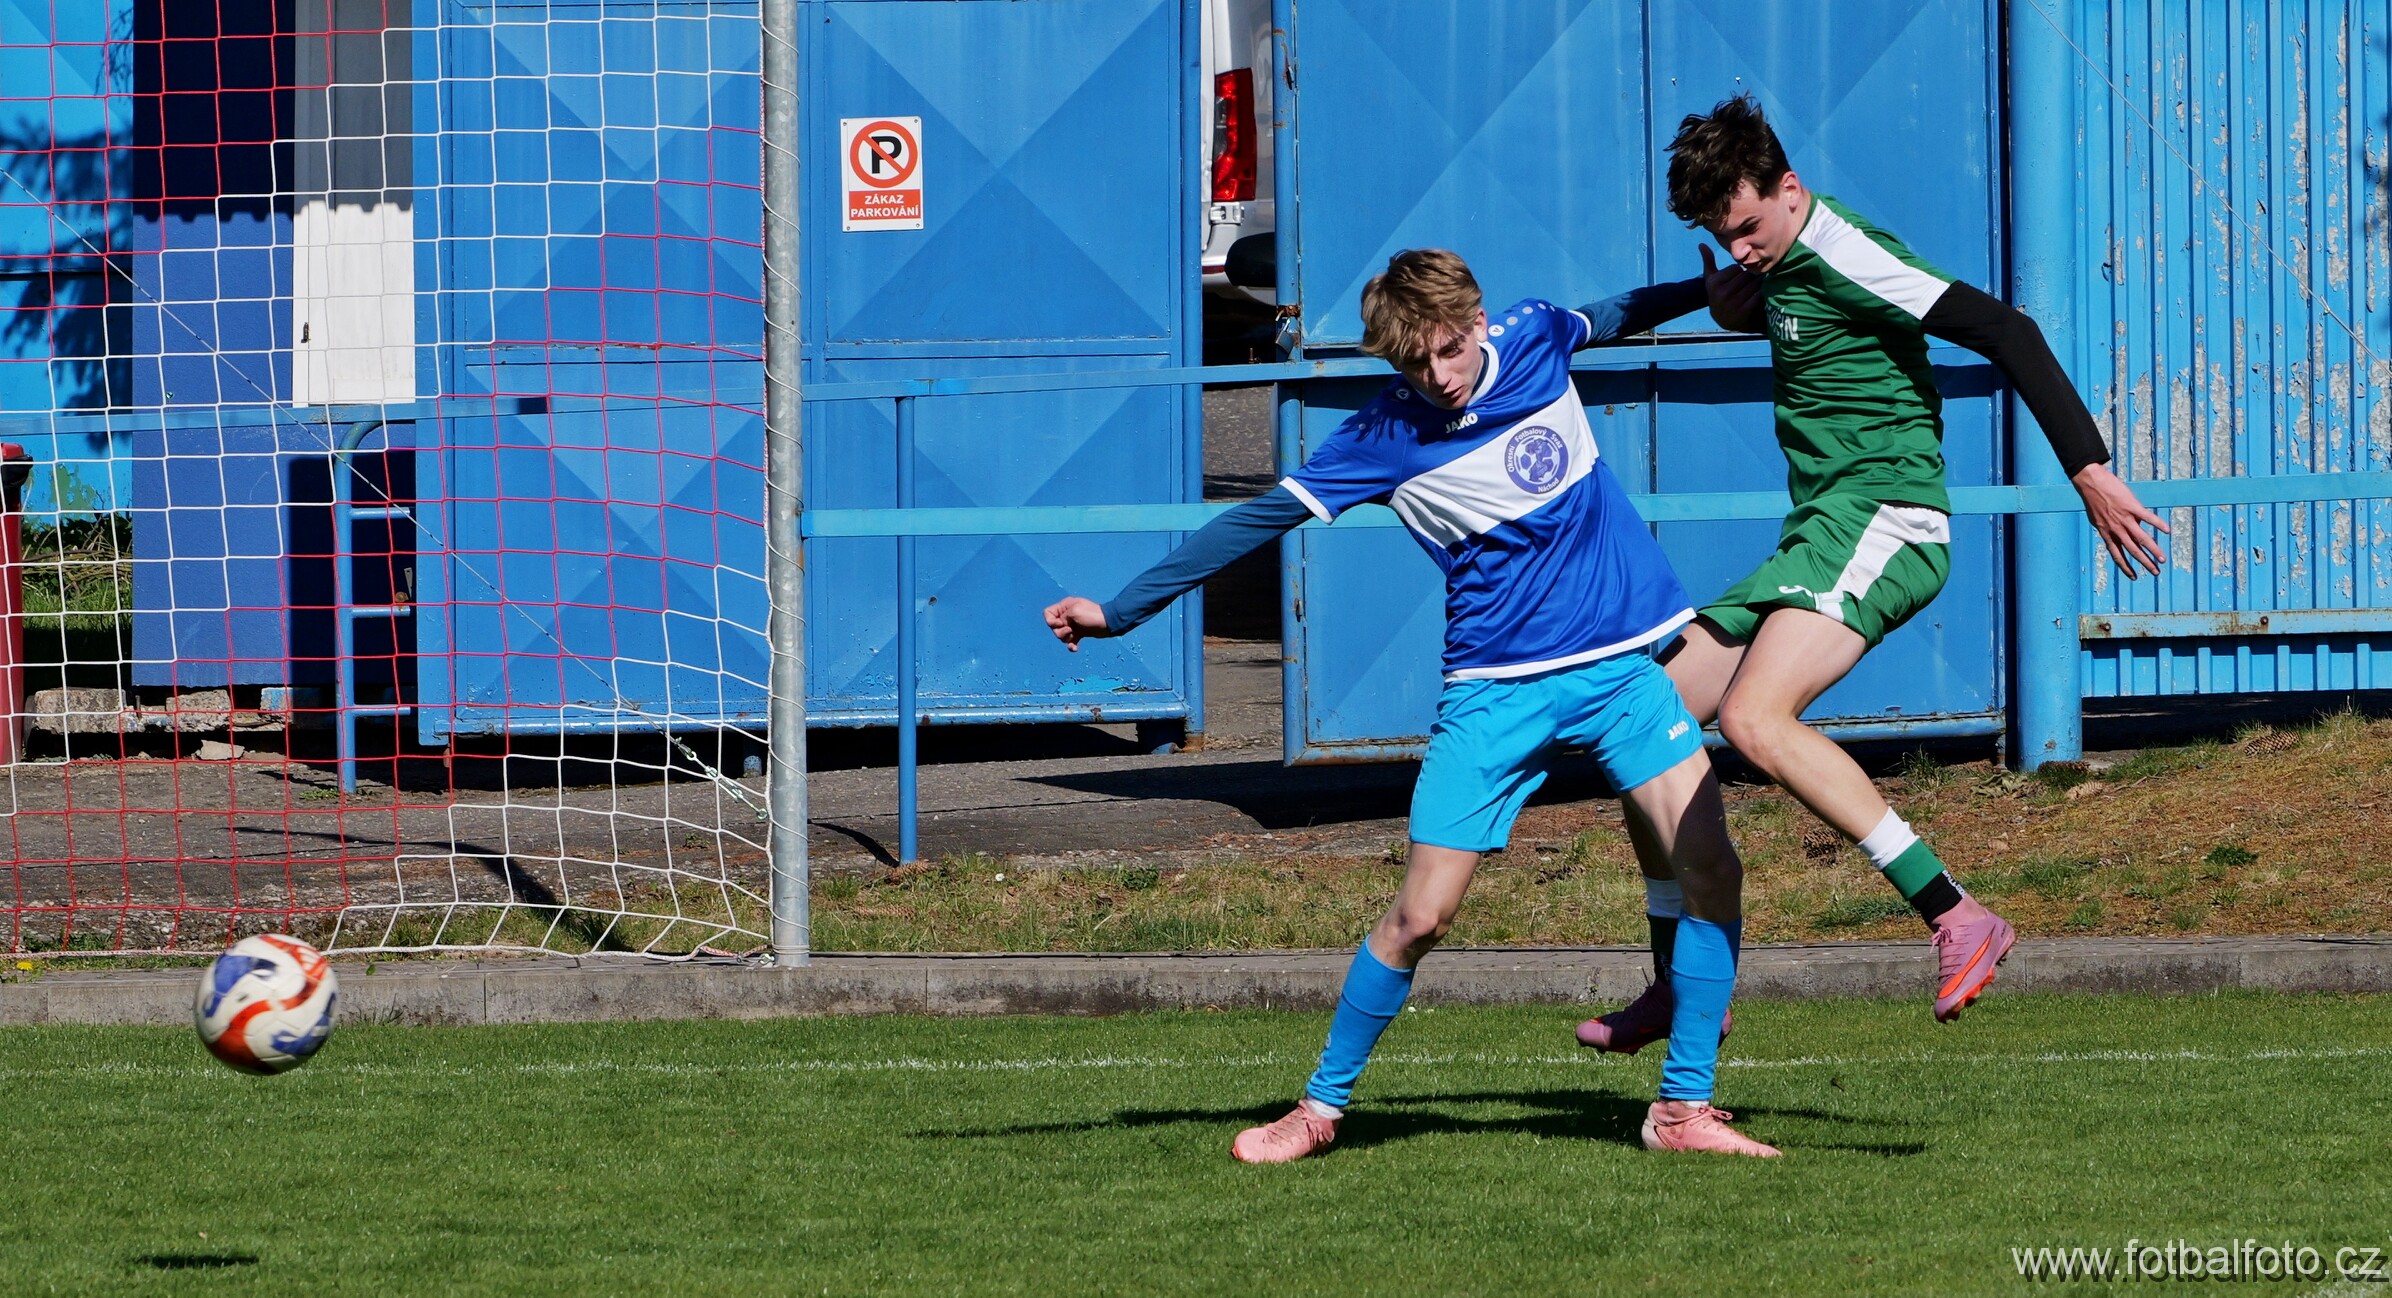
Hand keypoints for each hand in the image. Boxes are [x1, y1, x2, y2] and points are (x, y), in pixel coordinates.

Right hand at [1042, 596, 1107, 650]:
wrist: (1108, 624)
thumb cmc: (1092, 615)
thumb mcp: (1074, 612)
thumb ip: (1062, 617)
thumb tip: (1060, 625)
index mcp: (1064, 606)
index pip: (1047, 613)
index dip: (1051, 621)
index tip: (1060, 623)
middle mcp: (1067, 615)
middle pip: (1053, 627)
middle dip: (1060, 631)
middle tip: (1070, 630)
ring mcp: (1073, 625)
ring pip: (1061, 635)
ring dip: (1066, 638)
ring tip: (1075, 636)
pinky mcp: (1078, 633)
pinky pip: (1070, 642)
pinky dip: (1071, 646)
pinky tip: (1075, 648)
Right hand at [1701, 244, 1764, 332]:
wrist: (1724, 320)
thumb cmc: (1719, 294)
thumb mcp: (1711, 279)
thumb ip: (1708, 261)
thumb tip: (1701, 244)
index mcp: (1714, 283)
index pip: (1736, 268)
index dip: (1739, 271)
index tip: (1737, 277)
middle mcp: (1722, 293)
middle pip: (1746, 276)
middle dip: (1750, 277)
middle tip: (1750, 281)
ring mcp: (1733, 304)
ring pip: (1754, 285)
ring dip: (1758, 285)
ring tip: (1755, 287)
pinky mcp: (1743, 312)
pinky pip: (1758, 296)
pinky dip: (1761, 294)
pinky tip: (1758, 295)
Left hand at [2071, 463, 2169, 577]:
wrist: (2090, 482)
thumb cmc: (2093, 500)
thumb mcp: (2097, 519)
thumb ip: (2111, 528)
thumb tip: (2129, 531)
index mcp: (2107, 533)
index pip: (2117, 555)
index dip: (2125, 567)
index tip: (2134, 577)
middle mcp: (2116, 529)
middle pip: (2132, 550)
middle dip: (2144, 563)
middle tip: (2155, 572)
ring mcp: (2124, 518)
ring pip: (2141, 539)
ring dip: (2153, 550)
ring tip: (2162, 559)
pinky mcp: (2131, 506)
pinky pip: (2148, 518)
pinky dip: (2158, 524)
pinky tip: (2168, 531)